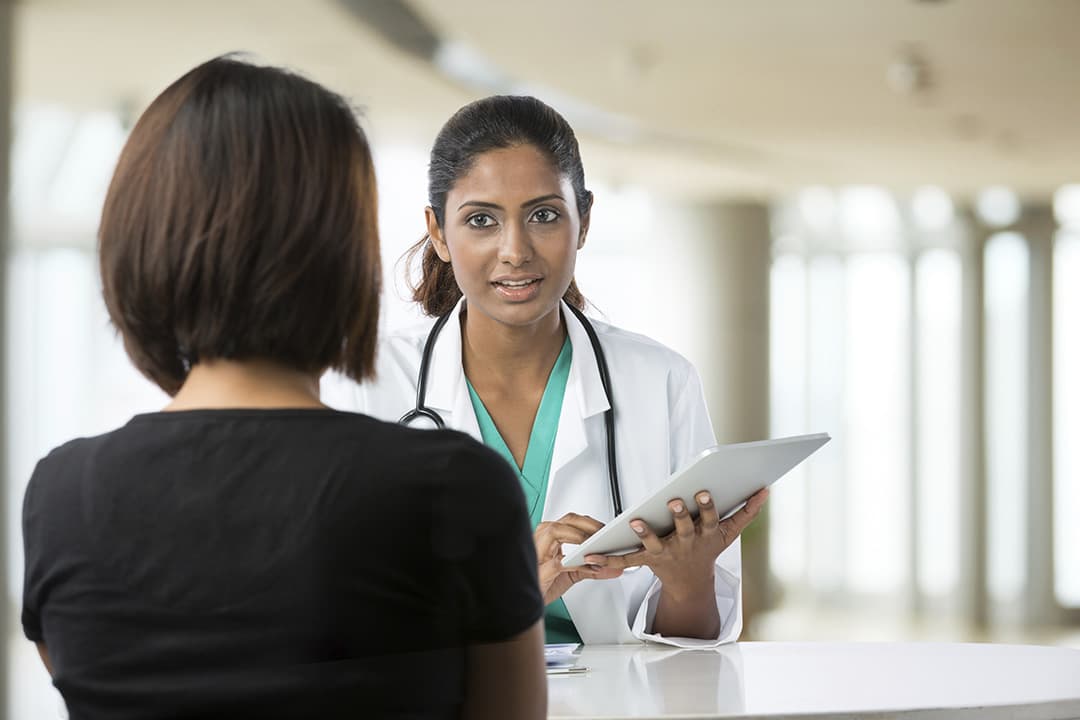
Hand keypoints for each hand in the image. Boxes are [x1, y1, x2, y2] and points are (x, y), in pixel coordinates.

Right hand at [534, 513, 623, 604]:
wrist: (527, 604)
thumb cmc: (544, 585)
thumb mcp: (571, 575)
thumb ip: (591, 569)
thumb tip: (614, 567)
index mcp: (549, 539)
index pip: (570, 521)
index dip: (589, 522)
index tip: (606, 529)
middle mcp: (541, 542)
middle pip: (564, 521)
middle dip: (587, 524)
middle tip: (604, 534)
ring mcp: (538, 555)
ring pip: (554, 532)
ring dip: (578, 536)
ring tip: (594, 545)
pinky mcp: (539, 572)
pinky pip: (558, 563)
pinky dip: (575, 564)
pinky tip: (589, 568)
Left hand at [588, 488, 768, 594]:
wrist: (690, 582)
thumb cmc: (708, 548)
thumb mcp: (729, 533)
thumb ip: (746, 512)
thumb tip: (764, 491)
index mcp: (705, 534)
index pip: (707, 519)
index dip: (706, 507)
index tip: (703, 492)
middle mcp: (685, 544)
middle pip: (683, 528)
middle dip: (679, 515)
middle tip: (673, 501)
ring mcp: (666, 553)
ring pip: (655, 542)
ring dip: (645, 533)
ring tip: (635, 521)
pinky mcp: (647, 560)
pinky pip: (627, 558)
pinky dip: (609, 557)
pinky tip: (592, 553)